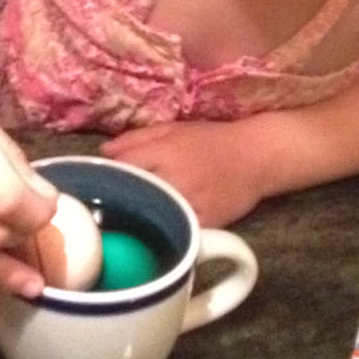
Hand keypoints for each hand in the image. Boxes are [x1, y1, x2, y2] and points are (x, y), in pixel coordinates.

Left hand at [100, 119, 266, 228]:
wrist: (257, 156)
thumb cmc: (211, 139)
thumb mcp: (172, 128)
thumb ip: (136, 138)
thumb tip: (103, 152)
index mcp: (165, 151)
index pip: (124, 166)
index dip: (109, 174)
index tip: (101, 180)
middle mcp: (176, 177)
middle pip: (135, 192)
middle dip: (121, 196)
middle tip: (111, 201)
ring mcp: (192, 202)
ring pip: (155, 214)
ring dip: (141, 214)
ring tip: (131, 215)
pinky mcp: (207, 224)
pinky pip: (178, 230)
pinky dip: (167, 228)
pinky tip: (159, 227)